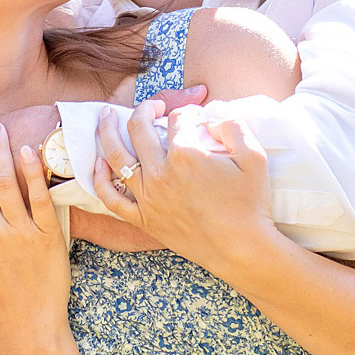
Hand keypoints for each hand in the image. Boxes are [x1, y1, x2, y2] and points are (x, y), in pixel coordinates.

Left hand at [92, 102, 279, 277]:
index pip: (177, 119)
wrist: (241, 248)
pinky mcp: (144, 219)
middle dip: (143, 110)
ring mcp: (148, 197)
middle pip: (140, 129)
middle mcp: (160, 172)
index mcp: (186, 153)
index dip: (188, 112)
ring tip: (105, 118)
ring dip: (107, 132)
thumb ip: (233, 125)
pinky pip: (112, 197)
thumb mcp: (254, 156)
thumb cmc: (251, 204)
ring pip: (116, 157)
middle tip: (149, 106)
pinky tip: (99, 163)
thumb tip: (212, 115)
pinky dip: (101, 178)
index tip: (197, 117)